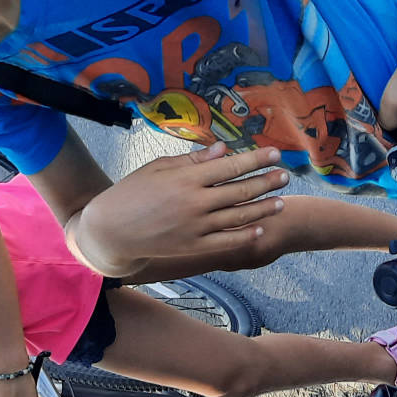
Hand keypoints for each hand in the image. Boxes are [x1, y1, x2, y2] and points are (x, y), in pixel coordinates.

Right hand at [73, 144, 290, 275]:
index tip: (274, 153)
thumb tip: (223, 150)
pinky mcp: (192, 246)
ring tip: (280, 201)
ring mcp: (195, 227)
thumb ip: (192, 159)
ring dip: (262, 208)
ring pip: (238, 216)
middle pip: (240, 190)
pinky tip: (259, 228)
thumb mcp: (157, 168)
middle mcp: (194, 202)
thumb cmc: (131, 192)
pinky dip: (244, 235)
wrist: (110, 231)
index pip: (229, 166)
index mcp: (185, 178)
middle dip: (266, 181)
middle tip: (285, 175)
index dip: (255, 159)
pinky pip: (225, 241)